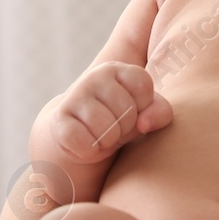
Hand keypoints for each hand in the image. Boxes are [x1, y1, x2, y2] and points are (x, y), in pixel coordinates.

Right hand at [51, 61, 172, 162]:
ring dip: (108, 141)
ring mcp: (74, 96)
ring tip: (102, 136)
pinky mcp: (59, 120)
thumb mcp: (145, 114)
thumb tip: (144, 123)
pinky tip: (86, 144)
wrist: (79, 136)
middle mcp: (95, 76)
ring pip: (107, 129)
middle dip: (126, 128)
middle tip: (115, 127)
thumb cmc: (119, 121)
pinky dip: (90, 151)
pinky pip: (85, 143)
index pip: (143, 85)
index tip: (133, 111)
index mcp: (118, 69)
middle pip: (127, 110)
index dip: (143, 106)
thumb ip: (159, 112)